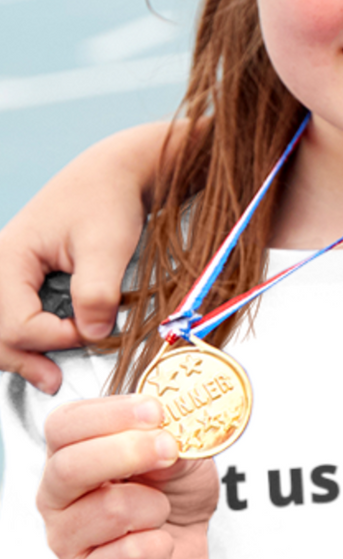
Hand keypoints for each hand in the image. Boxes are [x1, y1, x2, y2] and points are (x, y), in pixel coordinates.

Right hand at [0, 127, 157, 393]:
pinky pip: (15, 316)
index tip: (91, 333)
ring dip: (21, 353)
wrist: (115, 176)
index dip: (53, 337)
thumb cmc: (109, 201)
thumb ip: (97, 292)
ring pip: (0, 329)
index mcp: (8, 257)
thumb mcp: (109, 245)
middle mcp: (0, 267)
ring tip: (48, 376)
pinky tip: (48, 353)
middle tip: (54, 381)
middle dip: (23, 358)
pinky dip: (29, 337)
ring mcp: (9, 274)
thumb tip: (91, 336)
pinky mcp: (24, 280)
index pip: (15, 320)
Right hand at [39, 396, 218, 558]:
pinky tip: (158, 545)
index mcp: (72, 453)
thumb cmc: (175, 494)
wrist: (185, 550)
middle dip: (130, 453)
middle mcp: (56, 495)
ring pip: (111, 510)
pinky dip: (161, 547)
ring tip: (161, 512)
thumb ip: (173, 438)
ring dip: (156, 506)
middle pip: (70, 467)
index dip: (110, 414)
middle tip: (169, 450)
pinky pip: (130, 555)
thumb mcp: (184, 455)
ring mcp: (64, 540)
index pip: (65, 424)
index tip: (155, 412)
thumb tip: (167, 434)